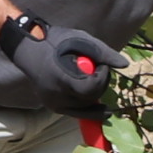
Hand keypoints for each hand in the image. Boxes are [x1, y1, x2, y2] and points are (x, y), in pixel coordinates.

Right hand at [0, 12, 122, 114]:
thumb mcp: (81, 40)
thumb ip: (104, 53)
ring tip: (91, 78)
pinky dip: (90, 110)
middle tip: (98, 69)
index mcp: (62, 79)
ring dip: (94, 94)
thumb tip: (125, 65)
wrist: (27, 48)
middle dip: (100, 85)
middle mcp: (57, 96)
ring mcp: (54, 103)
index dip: (101, 78)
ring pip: (85, 107)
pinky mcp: (53, 106)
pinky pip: (76, 112)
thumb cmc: (54, 41)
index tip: (100, 66)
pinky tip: (104, 110)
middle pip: (90, 98)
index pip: (91, 89)